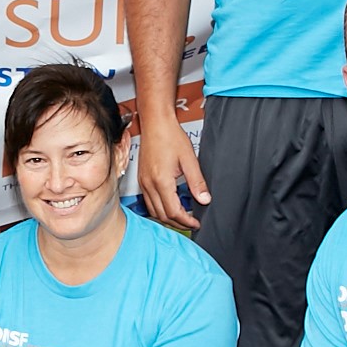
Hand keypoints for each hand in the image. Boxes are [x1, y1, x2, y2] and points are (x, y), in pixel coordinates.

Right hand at [134, 113, 207, 230]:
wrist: (155, 123)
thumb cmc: (171, 136)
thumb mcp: (189, 159)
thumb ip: (197, 182)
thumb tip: (204, 199)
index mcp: (161, 181)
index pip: (173, 211)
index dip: (186, 221)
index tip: (196, 223)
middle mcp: (149, 184)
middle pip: (162, 215)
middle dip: (178, 223)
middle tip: (191, 223)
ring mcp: (143, 182)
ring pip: (153, 211)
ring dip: (168, 218)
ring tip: (183, 217)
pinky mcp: (141, 179)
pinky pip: (149, 202)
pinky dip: (160, 209)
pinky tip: (171, 205)